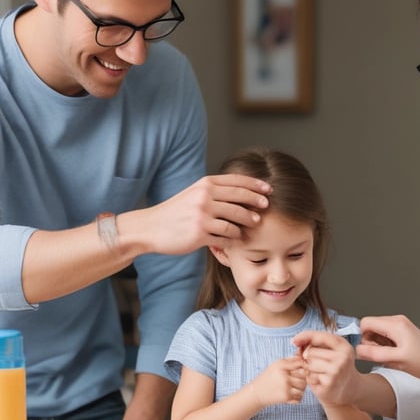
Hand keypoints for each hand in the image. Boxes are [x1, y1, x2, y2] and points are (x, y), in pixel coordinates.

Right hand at [137, 174, 271, 254]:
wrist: (151, 228)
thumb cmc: (175, 212)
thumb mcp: (194, 194)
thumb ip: (214, 191)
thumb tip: (242, 191)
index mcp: (204, 184)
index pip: (236, 181)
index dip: (255, 184)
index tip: (268, 189)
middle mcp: (204, 197)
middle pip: (240, 197)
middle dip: (257, 202)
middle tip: (266, 207)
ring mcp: (202, 215)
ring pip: (235, 218)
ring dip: (247, 222)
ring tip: (254, 225)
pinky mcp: (200, 233)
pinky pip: (226, 236)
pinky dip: (234, 238)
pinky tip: (237, 239)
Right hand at [251, 356, 307, 406]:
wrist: (256, 392)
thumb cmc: (268, 377)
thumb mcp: (276, 365)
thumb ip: (290, 361)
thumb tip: (304, 358)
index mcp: (281, 365)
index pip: (300, 363)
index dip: (302, 366)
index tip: (299, 370)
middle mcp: (284, 375)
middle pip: (304, 375)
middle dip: (302, 377)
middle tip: (296, 380)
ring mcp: (286, 387)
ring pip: (304, 387)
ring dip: (300, 388)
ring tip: (293, 387)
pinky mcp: (286, 397)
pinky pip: (300, 397)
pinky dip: (297, 397)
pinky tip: (291, 394)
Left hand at [292, 330, 360, 405]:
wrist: (349, 388)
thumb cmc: (336, 366)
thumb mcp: (333, 349)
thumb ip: (316, 341)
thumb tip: (295, 341)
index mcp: (343, 346)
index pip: (319, 336)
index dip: (304, 336)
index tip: (294, 340)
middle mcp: (342, 358)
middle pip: (310, 352)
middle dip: (308, 358)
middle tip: (318, 364)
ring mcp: (336, 371)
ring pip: (308, 364)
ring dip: (309, 369)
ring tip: (320, 372)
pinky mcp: (329, 384)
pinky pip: (309, 377)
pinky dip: (311, 379)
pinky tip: (320, 381)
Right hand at [357, 315, 419, 381]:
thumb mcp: (397, 360)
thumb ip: (374, 354)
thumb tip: (357, 350)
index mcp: (395, 324)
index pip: (365, 323)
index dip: (363, 338)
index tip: (370, 350)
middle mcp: (397, 321)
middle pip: (370, 327)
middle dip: (371, 343)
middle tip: (383, 356)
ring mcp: (400, 326)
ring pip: (376, 333)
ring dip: (378, 346)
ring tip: (391, 356)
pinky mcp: (402, 333)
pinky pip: (384, 337)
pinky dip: (385, 347)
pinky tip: (394, 355)